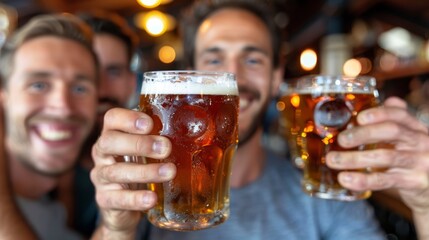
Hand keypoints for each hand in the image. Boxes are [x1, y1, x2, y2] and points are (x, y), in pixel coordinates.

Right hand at [90, 108, 174, 238]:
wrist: (124, 205)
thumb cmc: (138, 167)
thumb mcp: (147, 150)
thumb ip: (162, 138)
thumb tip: (195, 131)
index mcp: (113, 134)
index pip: (112, 118)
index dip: (128, 119)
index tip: (150, 123)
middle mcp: (102, 153)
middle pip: (109, 142)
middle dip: (139, 144)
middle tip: (166, 148)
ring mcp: (101, 177)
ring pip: (116, 172)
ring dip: (145, 171)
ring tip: (169, 172)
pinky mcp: (105, 200)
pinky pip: (117, 199)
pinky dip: (136, 199)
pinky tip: (152, 198)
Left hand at [326, 97, 428, 212]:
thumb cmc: (411, 158)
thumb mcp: (406, 139)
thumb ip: (393, 122)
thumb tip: (376, 104)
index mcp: (415, 128)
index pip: (399, 114)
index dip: (379, 113)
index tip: (359, 117)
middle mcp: (421, 142)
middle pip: (392, 131)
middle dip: (363, 134)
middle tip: (341, 139)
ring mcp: (420, 162)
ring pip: (385, 157)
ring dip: (354, 158)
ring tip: (333, 160)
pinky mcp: (414, 182)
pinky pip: (384, 180)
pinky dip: (362, 180)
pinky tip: (345, 179)